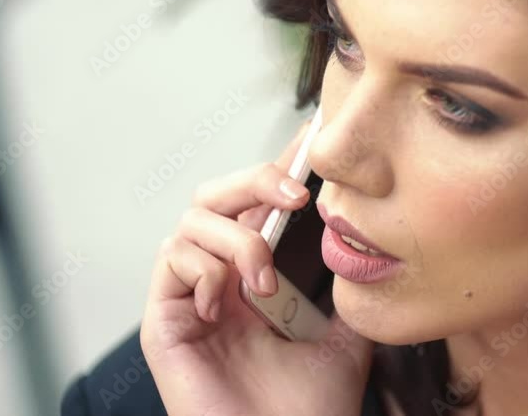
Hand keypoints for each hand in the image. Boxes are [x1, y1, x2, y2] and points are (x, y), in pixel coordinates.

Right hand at [141, 118, 374, 415]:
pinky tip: (228, 302)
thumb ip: (345, 289)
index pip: (261, 207)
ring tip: (267, 285)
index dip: (279, 168)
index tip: (311, 139)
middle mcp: (221, 280)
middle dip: (256, 181)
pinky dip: (204, 268)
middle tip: (296, 196)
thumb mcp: (345, 336)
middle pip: (218, 196)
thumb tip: (364, 240)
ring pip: (193, 220)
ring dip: (238, 241)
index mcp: (258, 278)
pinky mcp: (163, 322)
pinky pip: (171, 261)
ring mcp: (191, 298)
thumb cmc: (307, 409)